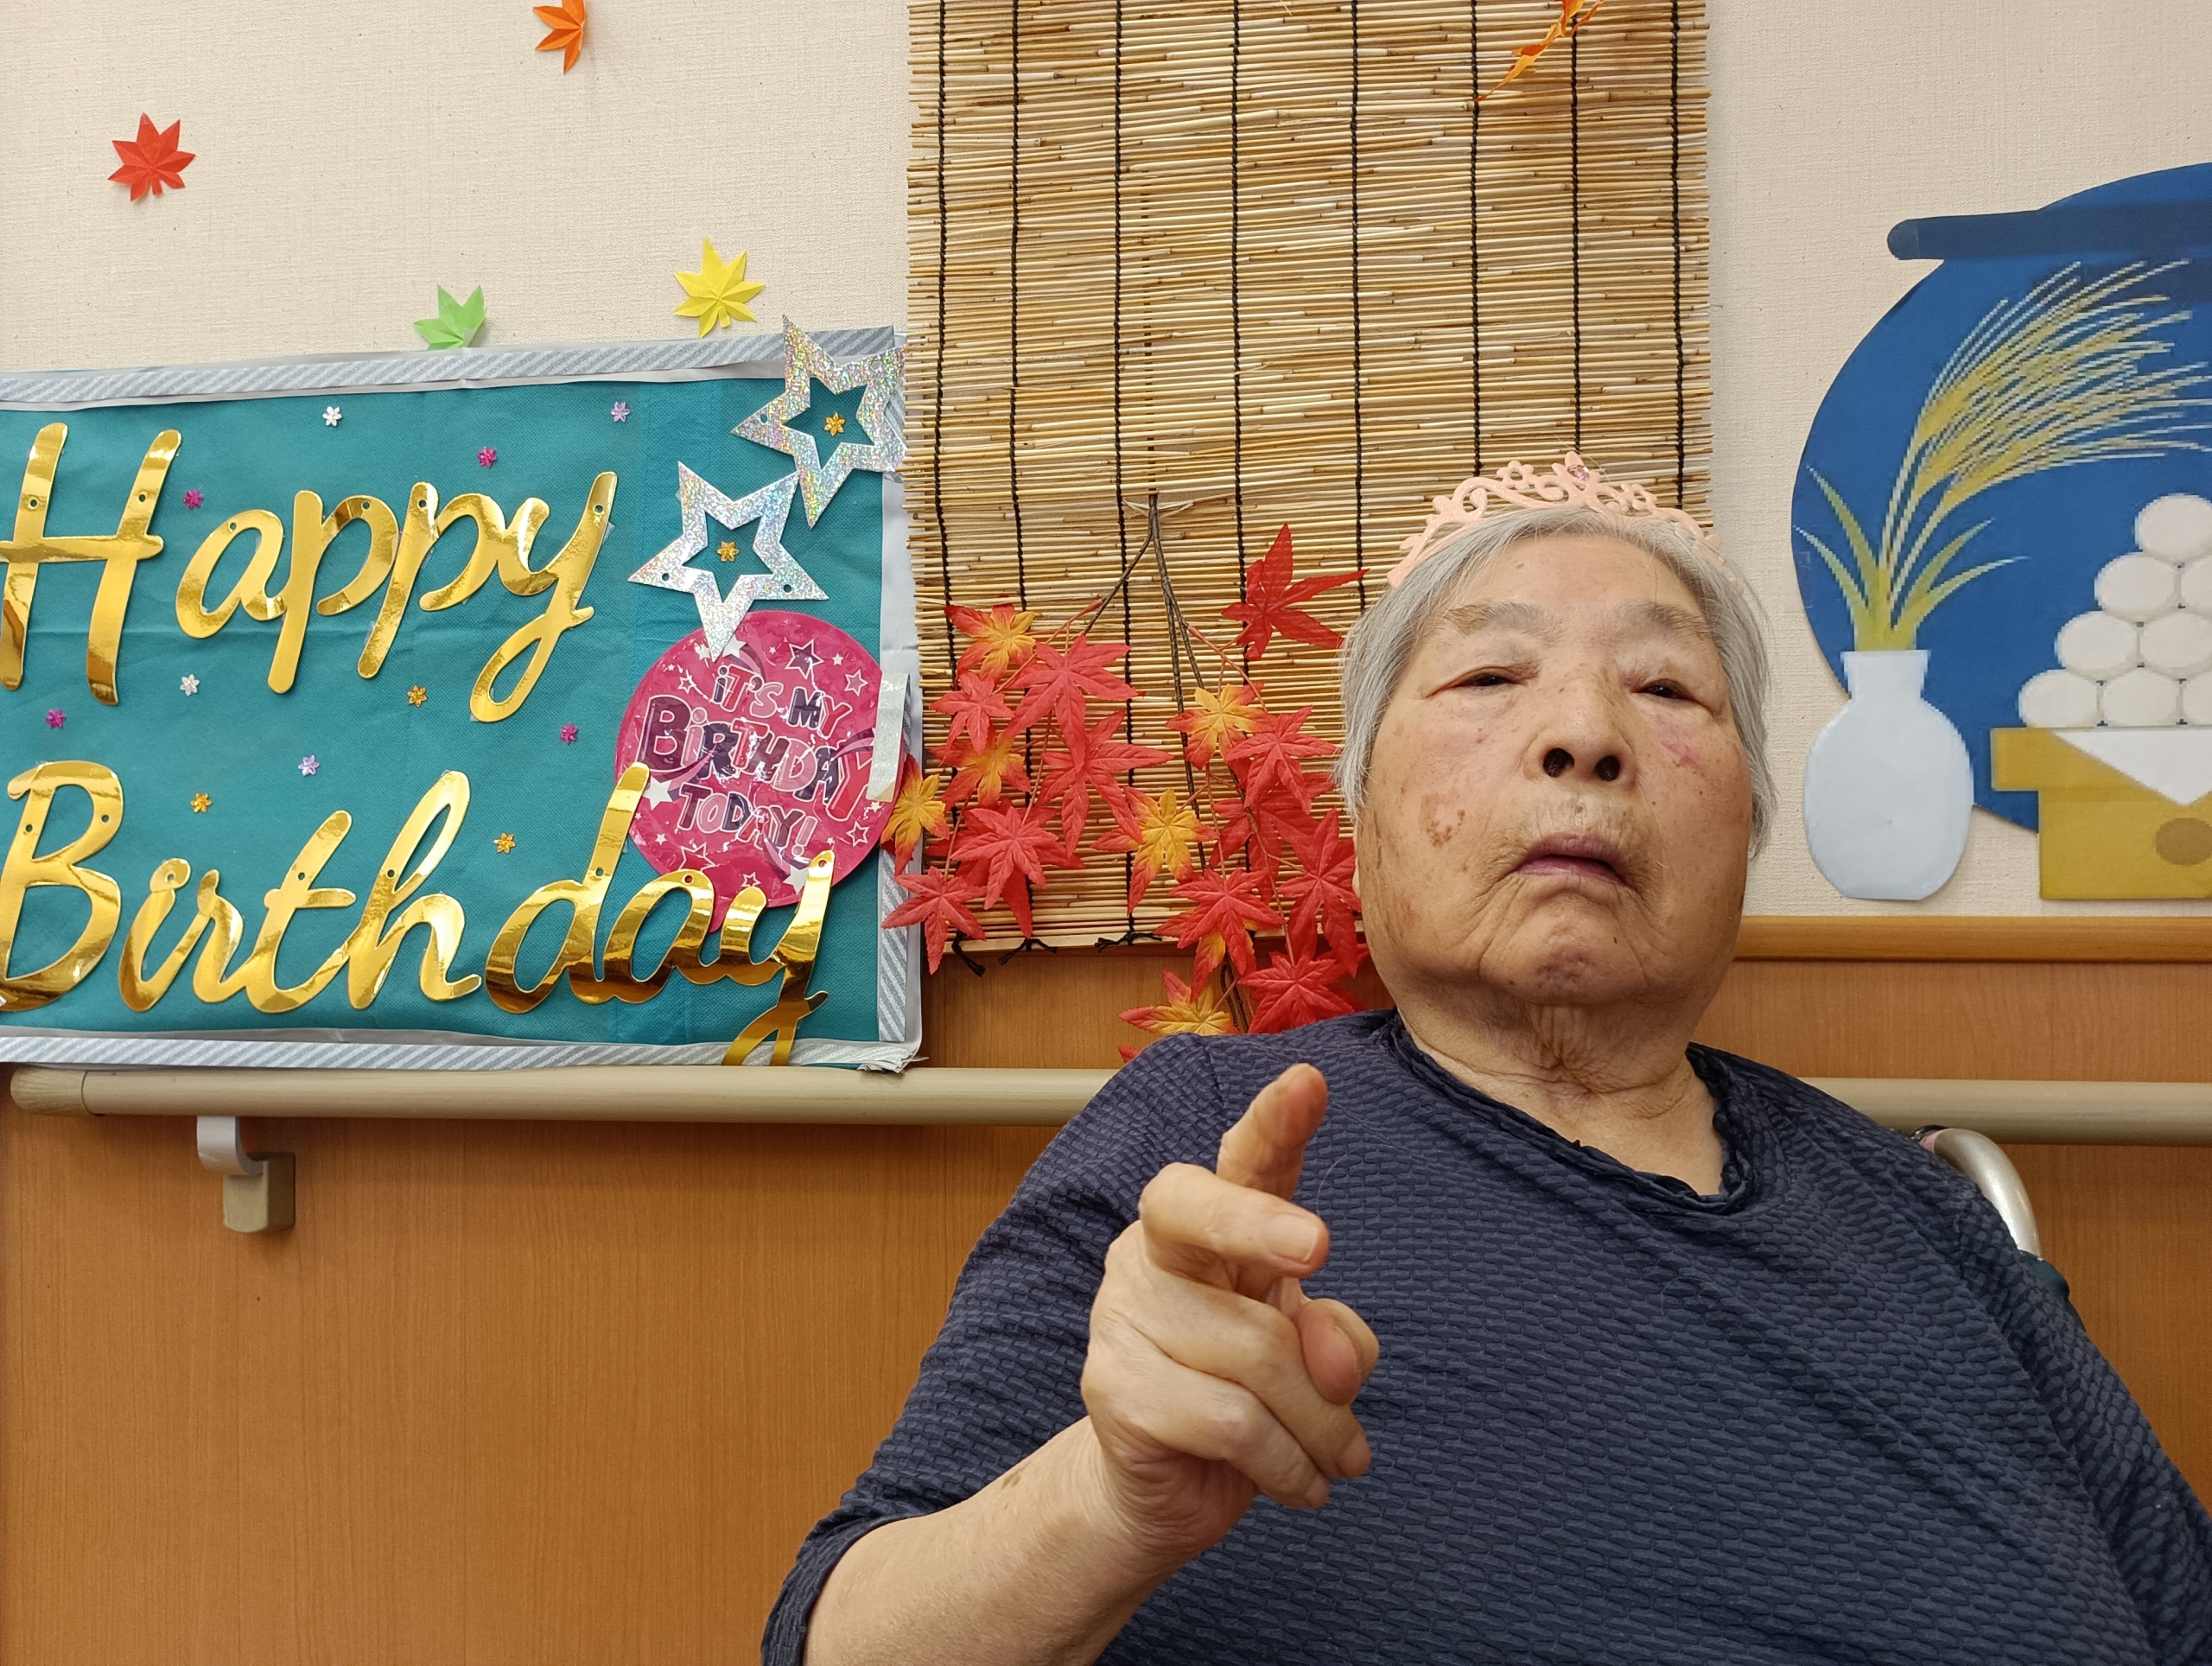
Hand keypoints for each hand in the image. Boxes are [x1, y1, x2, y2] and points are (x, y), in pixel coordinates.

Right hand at [1077, 1063, 1380, 1572]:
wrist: (1165, 1495)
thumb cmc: (1249, 1401)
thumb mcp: (1316, 1362)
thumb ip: (1336, 1339)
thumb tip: (1326, 1357)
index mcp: (1211, 1228)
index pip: (1241, 1162)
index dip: (1273, 1123)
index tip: (1308, 1083)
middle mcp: (1155, 1253)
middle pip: (1198, 1212)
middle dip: (1259, 1222)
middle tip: (1319, 1249)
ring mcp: (1121, 1316)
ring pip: (1255, 1353)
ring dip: (1323, 1424)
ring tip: (1343, 1459)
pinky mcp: (1111, 1388)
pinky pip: (1231, 1422)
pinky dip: (1288, 1466)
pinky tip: (1304, 1487)